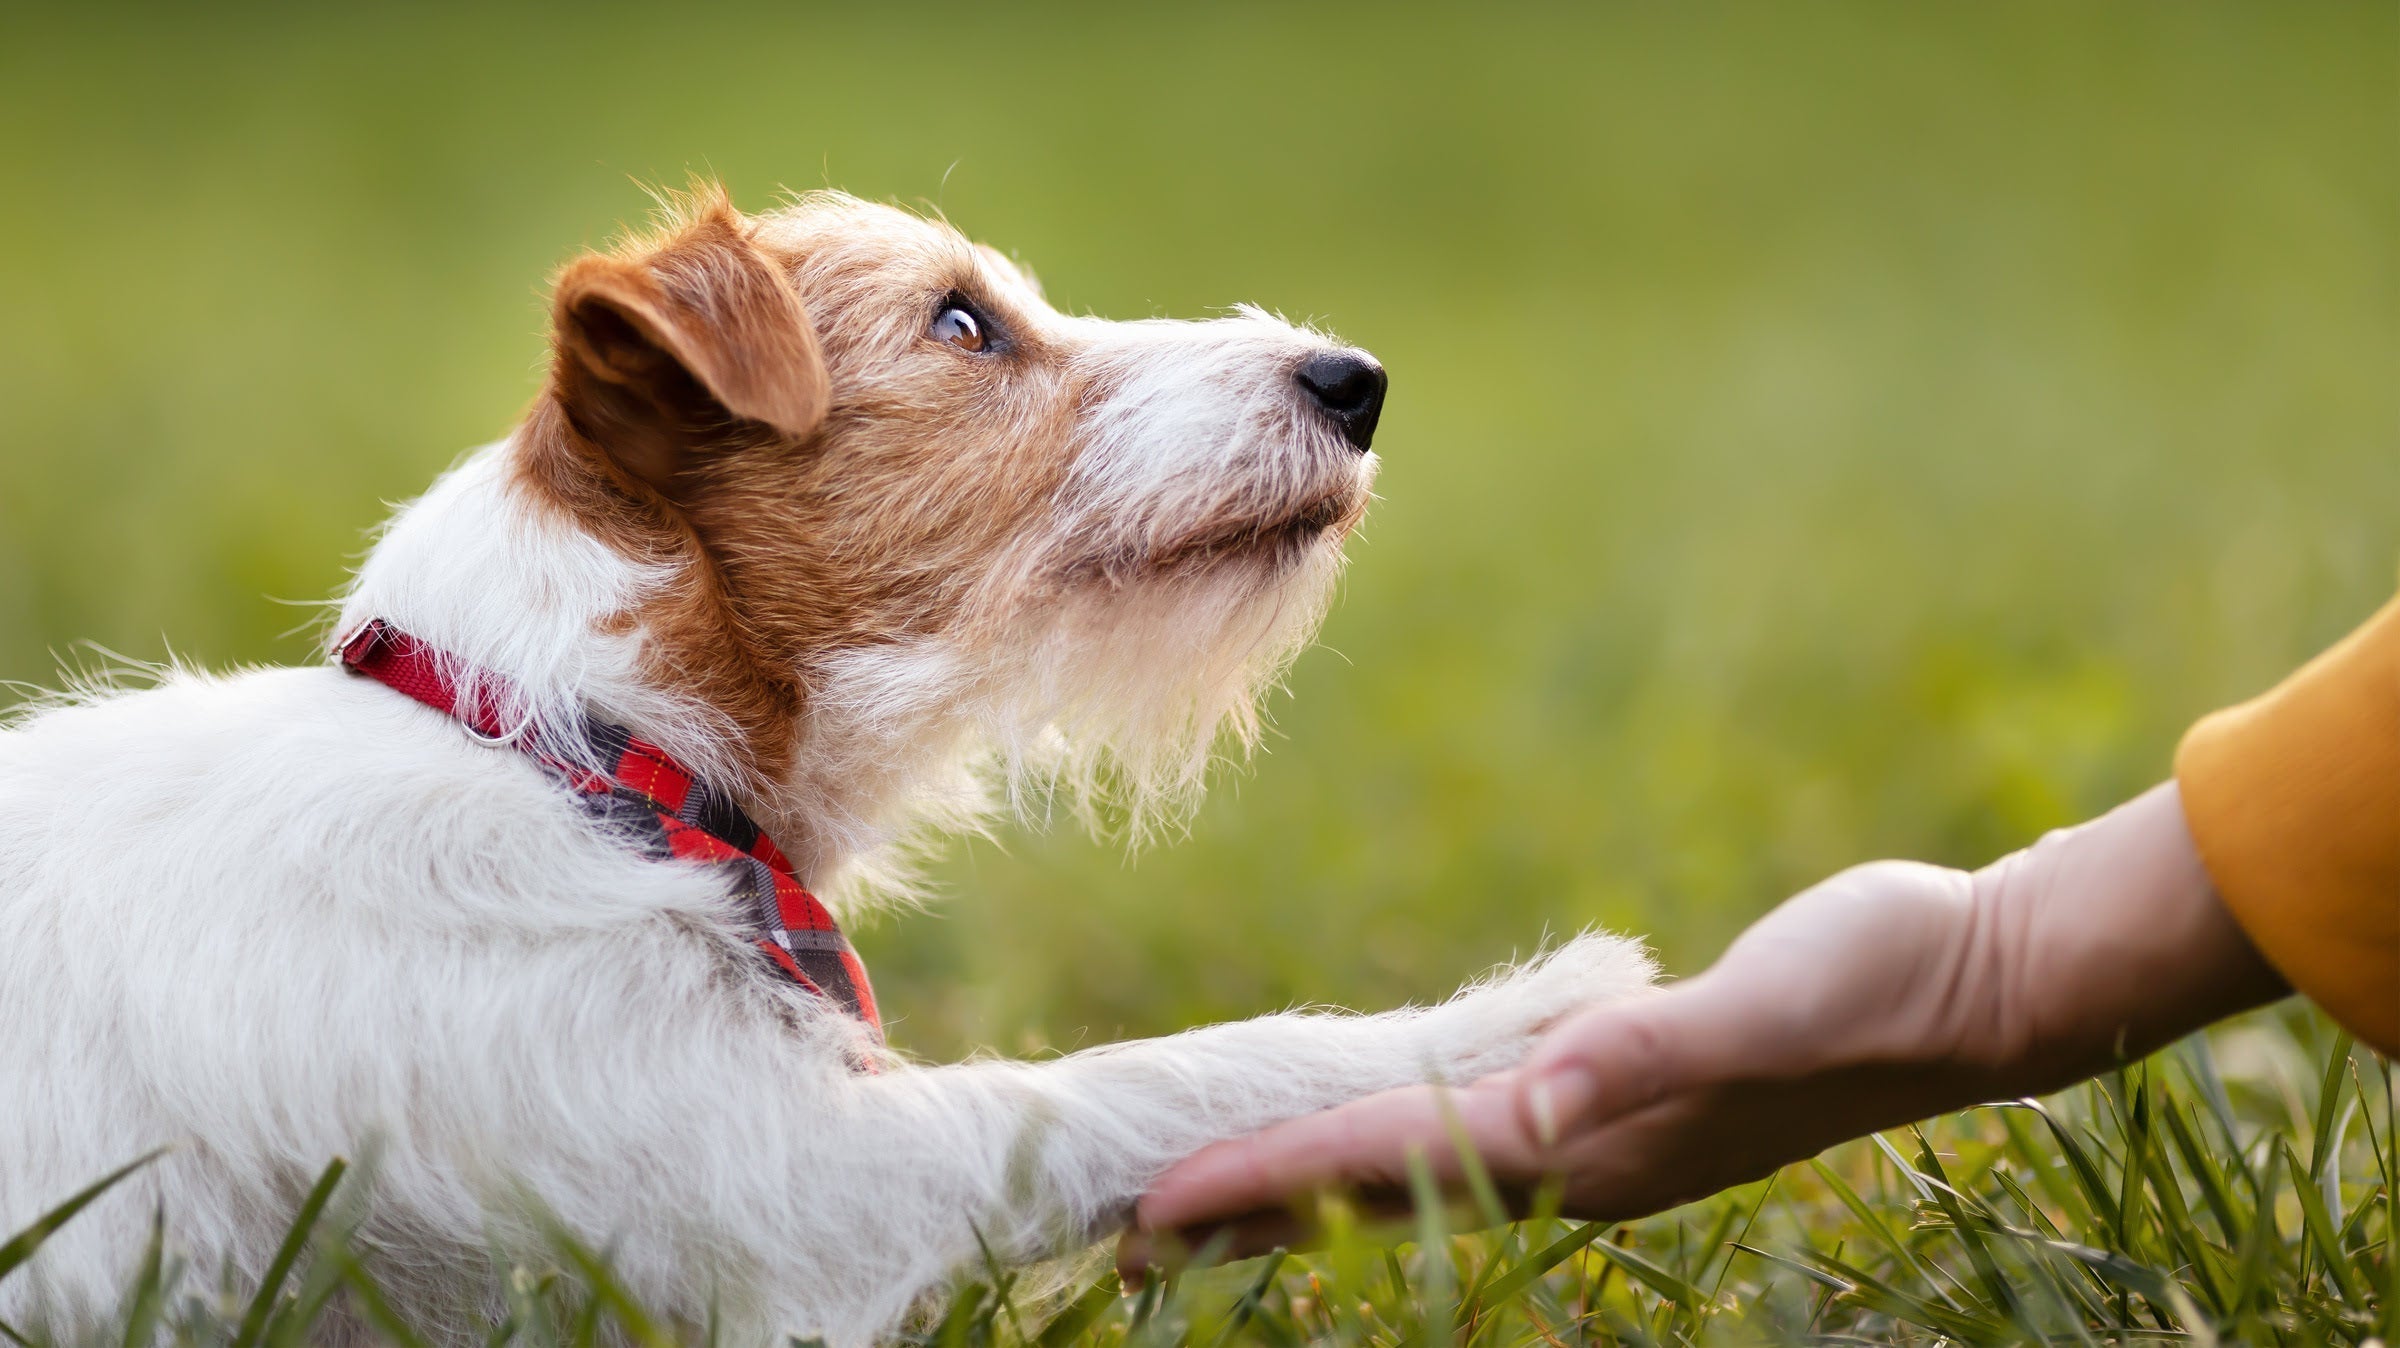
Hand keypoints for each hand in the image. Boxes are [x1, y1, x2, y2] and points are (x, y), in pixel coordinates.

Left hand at [1125, 783, 2284, 1267]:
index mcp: (1587, 1139)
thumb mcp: (1764, 1008)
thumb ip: (1647, 1057)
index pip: (1389, 1166)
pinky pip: (1469, 1139)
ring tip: (1206, 1209)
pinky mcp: (1626, 1107)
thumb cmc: (1879, 981)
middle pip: (1378, 1197)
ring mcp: (1602, 1143)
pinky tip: (1367, 1138)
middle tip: (1119, 1245)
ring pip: (1413, 1179)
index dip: (1265, 1186)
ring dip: (1308, 1194)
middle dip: (1250, 1221)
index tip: (1149, 1210)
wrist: (1979, 984)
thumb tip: (1539, 1105)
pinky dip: (1391, 1149)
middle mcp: (1581, 1160)